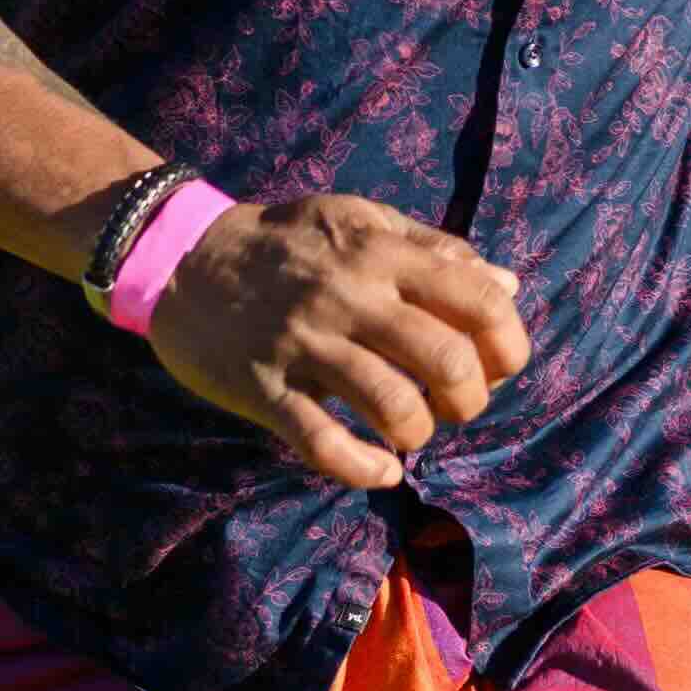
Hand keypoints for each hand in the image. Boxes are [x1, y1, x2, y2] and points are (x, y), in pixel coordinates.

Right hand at [147, 190, 528, 494]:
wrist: (182, 257)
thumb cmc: (286, 242)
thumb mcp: (360, 221)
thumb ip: (434, 250)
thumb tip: (508, 287)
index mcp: (381, 253)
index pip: (478, 301)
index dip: (508, 344)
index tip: (497, 366)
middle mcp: (349, 296)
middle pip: (447, 360)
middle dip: (469, 399)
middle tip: (453, 406)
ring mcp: (304, 344)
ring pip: (393, 406)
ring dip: (418, 433)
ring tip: (409, 433)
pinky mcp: (264, 387)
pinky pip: (323, 442)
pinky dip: (364, 468)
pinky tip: (380, 470)